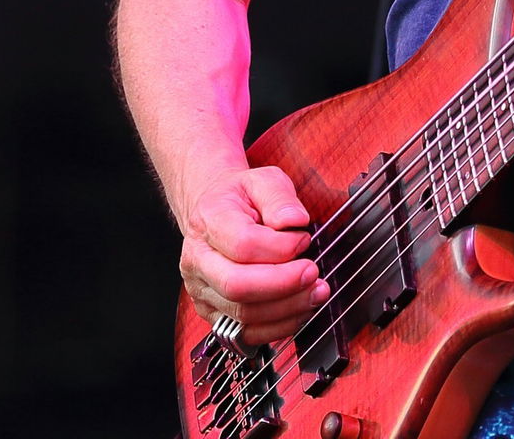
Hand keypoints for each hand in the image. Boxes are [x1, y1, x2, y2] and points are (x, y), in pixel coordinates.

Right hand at [179, 165, 328, 346]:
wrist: (213, 210)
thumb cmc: (240, 196)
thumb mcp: (263, 179)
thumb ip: (280, 197)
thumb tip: (295, 220)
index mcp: (208, 222)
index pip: (243, 244)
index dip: (280, 247)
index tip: (305, 239)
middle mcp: (198, 261)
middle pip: (237, 285)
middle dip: (283, 284)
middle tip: (314, 274)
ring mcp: (201, 291)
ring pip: (241, 313)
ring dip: (285, 309)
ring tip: (315, 293)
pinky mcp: (212, 312)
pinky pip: (242, 333)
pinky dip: (275, 328)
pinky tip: (299, 311)